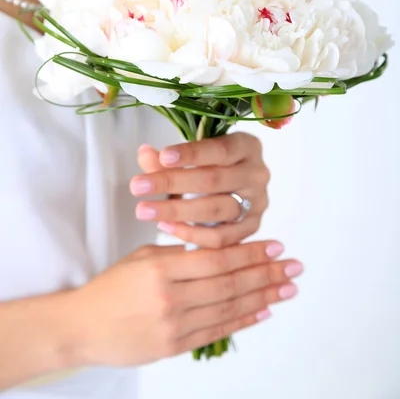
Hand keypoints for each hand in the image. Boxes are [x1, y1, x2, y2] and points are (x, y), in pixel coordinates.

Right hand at [69, 242, 301, 366]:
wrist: (84, 325)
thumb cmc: (112, 287)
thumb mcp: (143, 257)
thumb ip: (179, 253)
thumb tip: (218, 248)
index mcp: (162, 268)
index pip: (218, 258)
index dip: (251, 253)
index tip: (276, 246)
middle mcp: (172, 297)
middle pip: (230, 283)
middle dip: (267, 273)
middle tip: (294, 266)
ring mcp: (175, 326)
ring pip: (229, 308)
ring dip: (264, 297)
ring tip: (288, 287)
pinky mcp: (175, 347)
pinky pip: (217, 331)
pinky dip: (243, 320)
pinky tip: (264, 311)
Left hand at [130, 133, 268, 247]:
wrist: (231, 189)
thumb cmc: (208, 166)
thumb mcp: (191, 156)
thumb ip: (167, 158)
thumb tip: (145, 153)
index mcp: (247, 146)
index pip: (220, 149)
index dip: (191, 154)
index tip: (162, 157)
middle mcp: (258, 173)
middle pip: (213, 180)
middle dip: (172, 183)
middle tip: (137, 186)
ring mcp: (258, 203)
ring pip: (215, 209)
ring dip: (175, 211)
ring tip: (144, 210)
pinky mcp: (251, 228)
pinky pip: (220, 237)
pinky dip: (191, 234)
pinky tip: (165, 226)